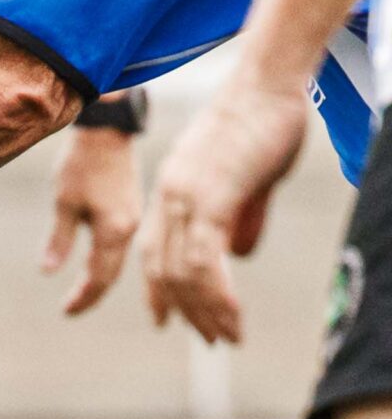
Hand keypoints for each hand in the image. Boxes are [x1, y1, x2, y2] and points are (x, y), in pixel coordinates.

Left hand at [41, 127, 139, 315]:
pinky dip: (106, 261)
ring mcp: (134, 218)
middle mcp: (129, 228)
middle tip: (70, 309)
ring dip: (99, 279)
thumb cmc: (81, 164)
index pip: (99, 277)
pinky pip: (120, 245)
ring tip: (80, 293)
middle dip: (91, 294)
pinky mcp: (132, 209)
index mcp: (114, 230)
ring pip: (118, 260)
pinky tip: (93, 266)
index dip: (83, 297)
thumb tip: (48, 272)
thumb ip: (59, 240)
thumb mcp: (64, 203)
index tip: (66, 311)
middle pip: (111, 273)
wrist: (107, 131)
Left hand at [137, 81, 309, 343]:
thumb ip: (240, 216)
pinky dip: (217, 294)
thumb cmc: (263, 119)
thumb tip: (238, 254)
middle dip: (184, 309)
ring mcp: (185, 199)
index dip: (158, 289)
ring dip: (204, 311)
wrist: (266, 80)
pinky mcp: (210, 199)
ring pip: (182, 273)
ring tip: (227, 336)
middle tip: (209, 338)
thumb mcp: (247, 175)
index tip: (165, 319)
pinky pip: (205, 261)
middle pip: (162, 270)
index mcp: (170, 192)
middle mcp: (168, 199)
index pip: (153, 252)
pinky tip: (231, 315)